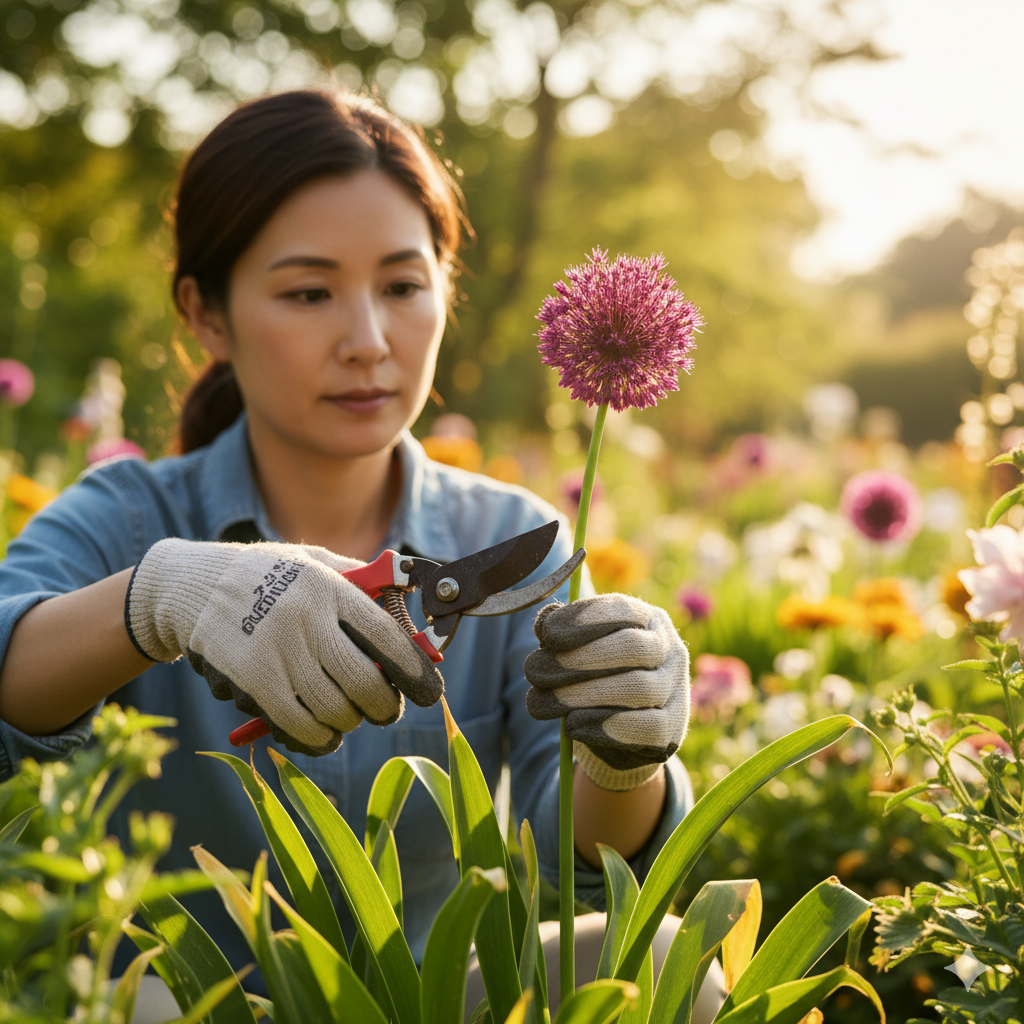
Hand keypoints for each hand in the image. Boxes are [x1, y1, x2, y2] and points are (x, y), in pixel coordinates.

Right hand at [125, 539, 443, 755]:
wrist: (191, 585)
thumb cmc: (266, 574)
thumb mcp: (313, 560)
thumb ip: (360, 579)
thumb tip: (411, 599)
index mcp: (329, 586)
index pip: (386, 634)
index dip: (415, 670)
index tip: (431, 691)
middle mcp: (305, 617)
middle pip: (364, 682)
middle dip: (385, 707)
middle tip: (387, 711)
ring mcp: (276, 649)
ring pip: (333, 710)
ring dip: (349, 723)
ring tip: (349, 718)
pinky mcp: (249, 679)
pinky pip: (296, 725)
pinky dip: (317, 739)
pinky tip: (323, 735)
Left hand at [525, 594, 688, 790]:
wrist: (618, 736)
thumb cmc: (593, 679)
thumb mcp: (576, 650)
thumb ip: (560, 633)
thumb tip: (545, 623)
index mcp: (648, 620)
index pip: (621, 610)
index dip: (582, 619)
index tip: (546, 634)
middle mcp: (670, 650)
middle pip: (632, 647)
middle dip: (577, 660)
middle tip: (532, 671)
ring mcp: (676, 690)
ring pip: (638, 688)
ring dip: (582, 695)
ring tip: (540, 703)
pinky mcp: (673, 730)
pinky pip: (646, 727)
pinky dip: (604, 726)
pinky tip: (571, 726)